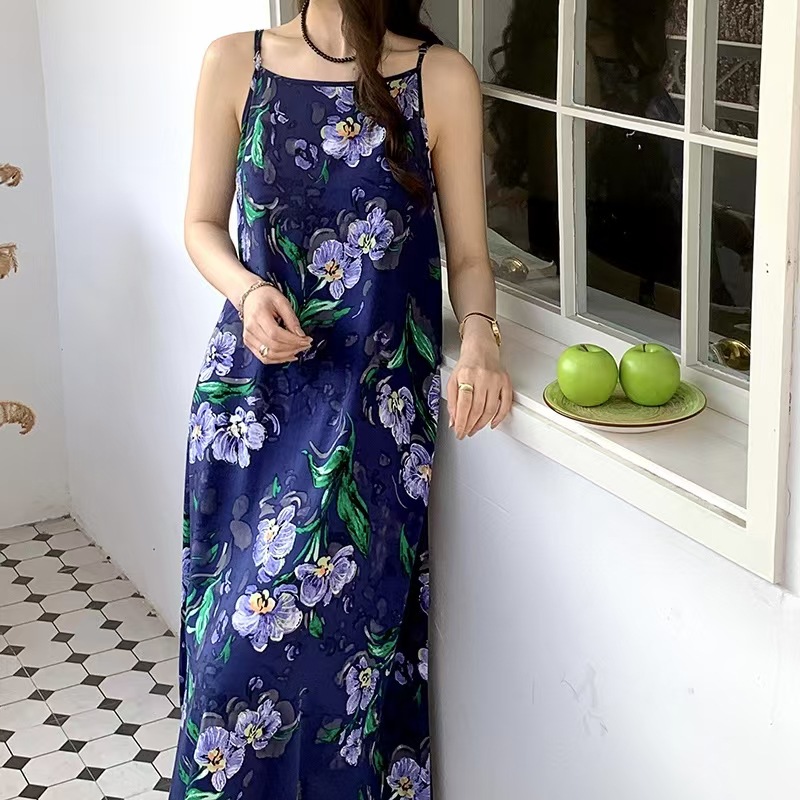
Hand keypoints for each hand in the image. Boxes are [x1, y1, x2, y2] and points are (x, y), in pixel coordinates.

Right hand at [241, 284, 312, 363]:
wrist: (250, 296)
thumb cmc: (266, 297)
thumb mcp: (282, 302)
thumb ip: (292, 319)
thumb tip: (301, 335)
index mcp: (258, 316)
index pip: (276, 334)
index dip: (293, 340)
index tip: (307, 339)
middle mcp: (250, 329)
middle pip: (273, 347)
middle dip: (293, 348)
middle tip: (306, 344)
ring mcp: (248, 338)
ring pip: (269, 355)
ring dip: (287, 356)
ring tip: (299, 349)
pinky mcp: (249, 344)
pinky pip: (264, 358)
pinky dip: (278, 359)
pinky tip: (289, 355)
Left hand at [447, 324, 512, 438]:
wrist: (481, 348)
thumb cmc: (467, 364)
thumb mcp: (453, 380)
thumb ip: (452, 401)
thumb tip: (454, 421)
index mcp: (466, 375)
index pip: (464, 405)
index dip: (461, 422)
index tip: (459, 432)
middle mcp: (482, 377)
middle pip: (477, 409)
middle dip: (470, 425)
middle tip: (466, 433)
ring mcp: (496, 380)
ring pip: (490, 409)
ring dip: (481, 424)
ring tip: (475, 429)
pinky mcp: (506, 382)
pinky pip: (505, 404)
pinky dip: (499, 417)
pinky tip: (492, 424)